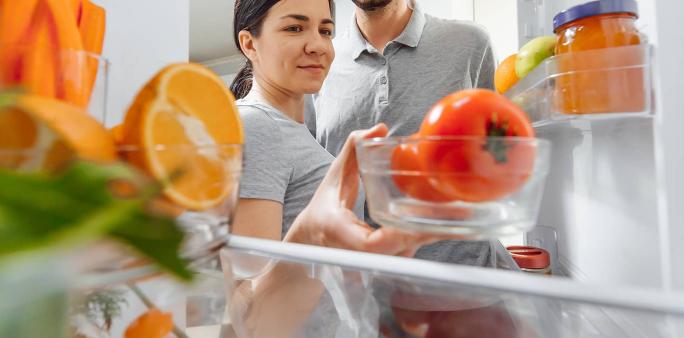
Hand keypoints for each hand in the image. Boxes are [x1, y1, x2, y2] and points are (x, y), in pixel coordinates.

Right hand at [285, 124, 456, 256]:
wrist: (315, 238)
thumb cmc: (325, 208)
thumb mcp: (334, 176)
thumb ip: (353, 150)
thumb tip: (379, 129)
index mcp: (339, 233)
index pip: (372, 245)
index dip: (398, 236)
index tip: (421, 221)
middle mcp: (356, 253)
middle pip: (399, 250)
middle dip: (430, 232)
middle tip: (460, 211)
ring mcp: (371, 262)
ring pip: (406, 254)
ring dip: (432, 235)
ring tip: (461, 214)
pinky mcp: (385, 261)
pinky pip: (407, 252)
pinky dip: (425, 237)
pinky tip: (448, 222)